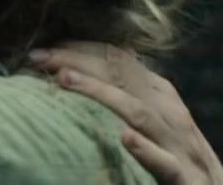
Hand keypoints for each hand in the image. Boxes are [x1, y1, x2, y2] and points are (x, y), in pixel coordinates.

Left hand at [29, 43, 222, 184]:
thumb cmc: (179, 156)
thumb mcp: (157, 118)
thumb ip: (133, 91)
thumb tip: (107, 57)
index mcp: (161, 95)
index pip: (118, 60)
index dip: (80, 50)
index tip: (42, 50)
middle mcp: (171, 113)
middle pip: (122, 76)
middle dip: (79, 61)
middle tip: (37, 56)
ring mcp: (179, 144)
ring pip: (139, 112)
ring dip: (101, 94)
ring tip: (64, 79)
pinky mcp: (185, 179)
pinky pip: (164, 163)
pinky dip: (146, 150)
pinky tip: (124, 138)